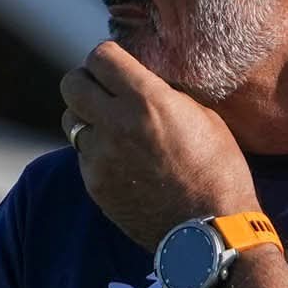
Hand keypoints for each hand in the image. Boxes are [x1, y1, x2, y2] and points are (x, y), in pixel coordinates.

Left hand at [60, 41, 258, 250]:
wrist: (209, 231)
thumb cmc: (218, 170)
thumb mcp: (202, 116)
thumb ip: (162, 92)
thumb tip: (138, 78)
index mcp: (147, 100)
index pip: (100, 56)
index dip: (108, 57)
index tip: (117, 65)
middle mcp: (116, 124)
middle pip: (72, 84)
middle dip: (87, 81)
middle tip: (104, 90)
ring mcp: (100, 157)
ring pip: (70, 120)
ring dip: (86, 116)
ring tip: (111, 125)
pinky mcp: (94, 184)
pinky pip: (82, 153)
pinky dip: (95, 149)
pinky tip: (120, 157)